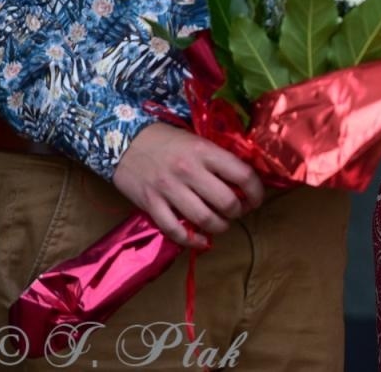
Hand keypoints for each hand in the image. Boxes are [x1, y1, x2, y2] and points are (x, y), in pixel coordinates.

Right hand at [112, 123, 264, 244]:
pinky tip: (201, 241)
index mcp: (205, 152)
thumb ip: (219, 158)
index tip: (256, 198)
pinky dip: (192, 240)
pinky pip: (175, 230)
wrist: (124, 141)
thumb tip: (244, 179)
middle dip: (239, 212)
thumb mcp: (198, 140)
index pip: (243, 175)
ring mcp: (169, 190)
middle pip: (226, 202)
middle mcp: (189, 171)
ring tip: (222, 224)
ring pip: (204, 219)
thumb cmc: (167, 140)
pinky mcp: (151, 205)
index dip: (256, 191)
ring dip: (220, 227)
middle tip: (239, 211)